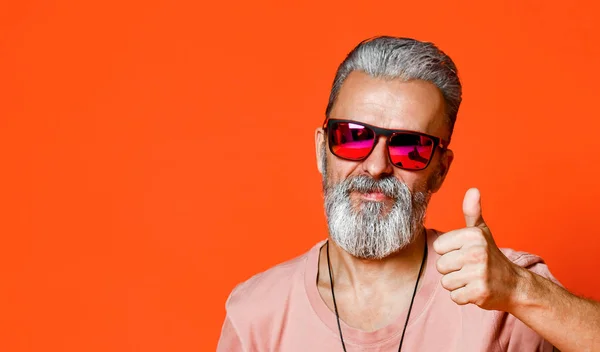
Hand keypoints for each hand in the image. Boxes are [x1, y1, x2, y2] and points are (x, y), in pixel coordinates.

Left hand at [433, 188, 524, 311]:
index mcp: (472, 235)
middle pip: (441, 266)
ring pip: (446, 282)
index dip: (449, 253)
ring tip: (473, 279)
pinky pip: (454, 297)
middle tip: (470, 268)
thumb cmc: (491, 256)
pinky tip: (476, 290)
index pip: (438, 247)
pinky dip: (463, 296)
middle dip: (453, 270)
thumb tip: (473, 189)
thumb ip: (472, 212)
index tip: (465, 253)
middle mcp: (476, 252)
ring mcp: (478, 273)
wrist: (514, 285)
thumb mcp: (481, 231)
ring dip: (457, 284)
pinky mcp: (479, 292)